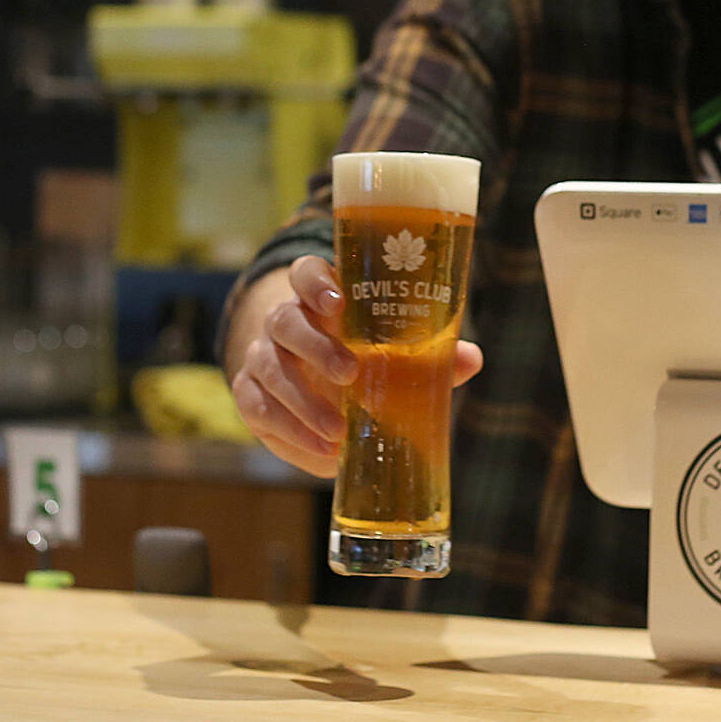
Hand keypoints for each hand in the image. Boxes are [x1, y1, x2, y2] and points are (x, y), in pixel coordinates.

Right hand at [227, 255, 484, 477]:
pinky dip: (290, 431)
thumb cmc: (366, 361)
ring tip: (338, 431)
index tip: (337, 302)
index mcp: (321, 298)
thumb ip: (430, 355)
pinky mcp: (249, 393)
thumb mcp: (397, 356)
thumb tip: (471, 357)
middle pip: (286, 320)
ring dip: (303, 401)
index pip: (305, 272)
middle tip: (350, 374)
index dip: (315, 282)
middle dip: (317, 347)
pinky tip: (322, 449)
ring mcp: (262, 355)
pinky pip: (258, 408)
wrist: (318, 392)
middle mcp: (285, 320)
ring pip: (270, 367)